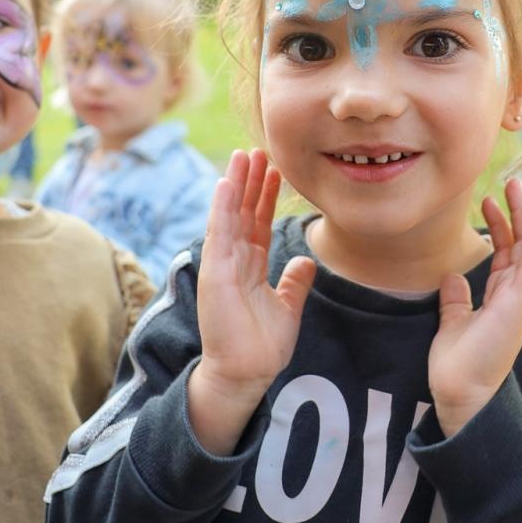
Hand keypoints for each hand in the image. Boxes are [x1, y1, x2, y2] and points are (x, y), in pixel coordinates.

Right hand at [189, 149, 315, 454]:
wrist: (246, 373)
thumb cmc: (262, 346)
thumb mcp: (287, 307)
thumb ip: (295, 282)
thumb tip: (306, 262)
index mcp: (250, 267)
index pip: (259, 223)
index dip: (266, 196)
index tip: (276, 170)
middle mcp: (234, 261)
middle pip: (244, 212)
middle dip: (252, 181)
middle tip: (259, 150)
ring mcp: (222, 265)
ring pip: (230, 215)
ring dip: (237, 184)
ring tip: (244, 154)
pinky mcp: (215, 273)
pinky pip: (219, 233)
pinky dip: (222, 207)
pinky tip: (227, 183)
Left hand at [429, 181, 521, 436]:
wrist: (460, 391)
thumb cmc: (457, 365)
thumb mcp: (452, 323)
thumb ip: (455, 300)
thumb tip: (451, 276)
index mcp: (501, 298)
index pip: (507, 253)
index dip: (503, 225)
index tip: (492, 199)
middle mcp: (516, 295)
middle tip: (516, 183)